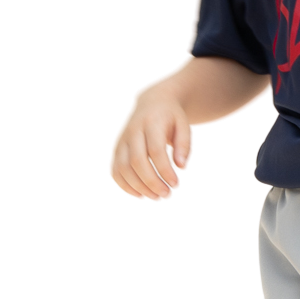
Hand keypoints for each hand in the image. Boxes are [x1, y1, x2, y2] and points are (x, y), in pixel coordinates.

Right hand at [109, 85, 192, 200]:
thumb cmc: (171, 118)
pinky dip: (126, 186)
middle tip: (167, 195)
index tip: (176, 185)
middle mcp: (133, 131)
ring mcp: (121, 140)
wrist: (153, 101)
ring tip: (157, 197)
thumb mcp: (184, 125)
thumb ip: (184, 145)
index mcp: (151, 123)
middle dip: (152, 182)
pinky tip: (141, 194)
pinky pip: (115, 171)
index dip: (165, 170)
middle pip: (137, 161)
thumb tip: (181, 167)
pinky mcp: (116, 149)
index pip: (155, 150)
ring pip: (123, 168)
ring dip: (139, 187)